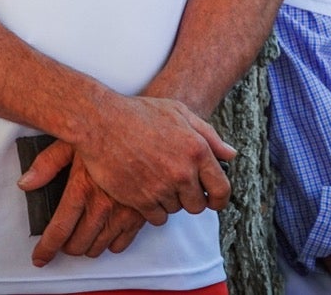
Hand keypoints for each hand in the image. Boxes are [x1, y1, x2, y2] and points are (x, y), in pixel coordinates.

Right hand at [21, 94, 234, 225]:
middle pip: (198, 205)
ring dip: (169, 200)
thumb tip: (230, 155)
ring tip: (154, 180)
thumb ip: (209, 135)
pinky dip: (152, 209)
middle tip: (175, 185)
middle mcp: (182, 172)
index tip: (213, 201)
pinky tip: (144, 191)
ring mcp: (162, 188)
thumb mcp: (178, 112)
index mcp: (197, 150)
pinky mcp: (141, 200)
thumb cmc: (139, 113)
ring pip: (176, 210)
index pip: (221, 189)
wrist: (100, 122)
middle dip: (190, 198)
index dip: (219, 199)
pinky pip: (157, 217)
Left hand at [22, 143, 146, 266]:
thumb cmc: (109, 135)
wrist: (147, 135)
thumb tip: (26, 183)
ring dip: (87, 245)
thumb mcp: (71, 142)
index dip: (46, 248)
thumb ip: (47, 164)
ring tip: (83, 233)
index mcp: (82, 189)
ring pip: (98, 248)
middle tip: (63, 237)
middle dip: (66, 246)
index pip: (59, 230)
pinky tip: (105, 230)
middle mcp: (102, 206)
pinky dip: (110, 243)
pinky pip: (121, 245)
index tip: (40, 257)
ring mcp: (122, 214)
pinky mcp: (140, 217)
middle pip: (77, 245)